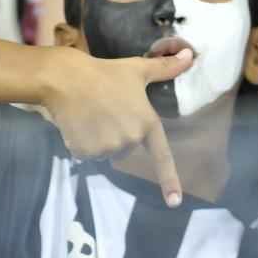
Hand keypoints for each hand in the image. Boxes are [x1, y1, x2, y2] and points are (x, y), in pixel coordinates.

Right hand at [39, 46, 193, 206]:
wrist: (66, 78)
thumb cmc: (105, 72)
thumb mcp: (138, 69)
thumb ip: (166, 68)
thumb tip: (191, 55)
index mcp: (146, 123)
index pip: (162, 157)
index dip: (169, 180)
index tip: (175, 202)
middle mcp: (130, 139)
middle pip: (126, 148)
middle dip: (118, 134)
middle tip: (106, 111)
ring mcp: (107, 148)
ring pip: (105, 152)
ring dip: (99, 139)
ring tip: (90, 115)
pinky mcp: (85, 152)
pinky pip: (86, 154)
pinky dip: (82, 143)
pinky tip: (78, 123)